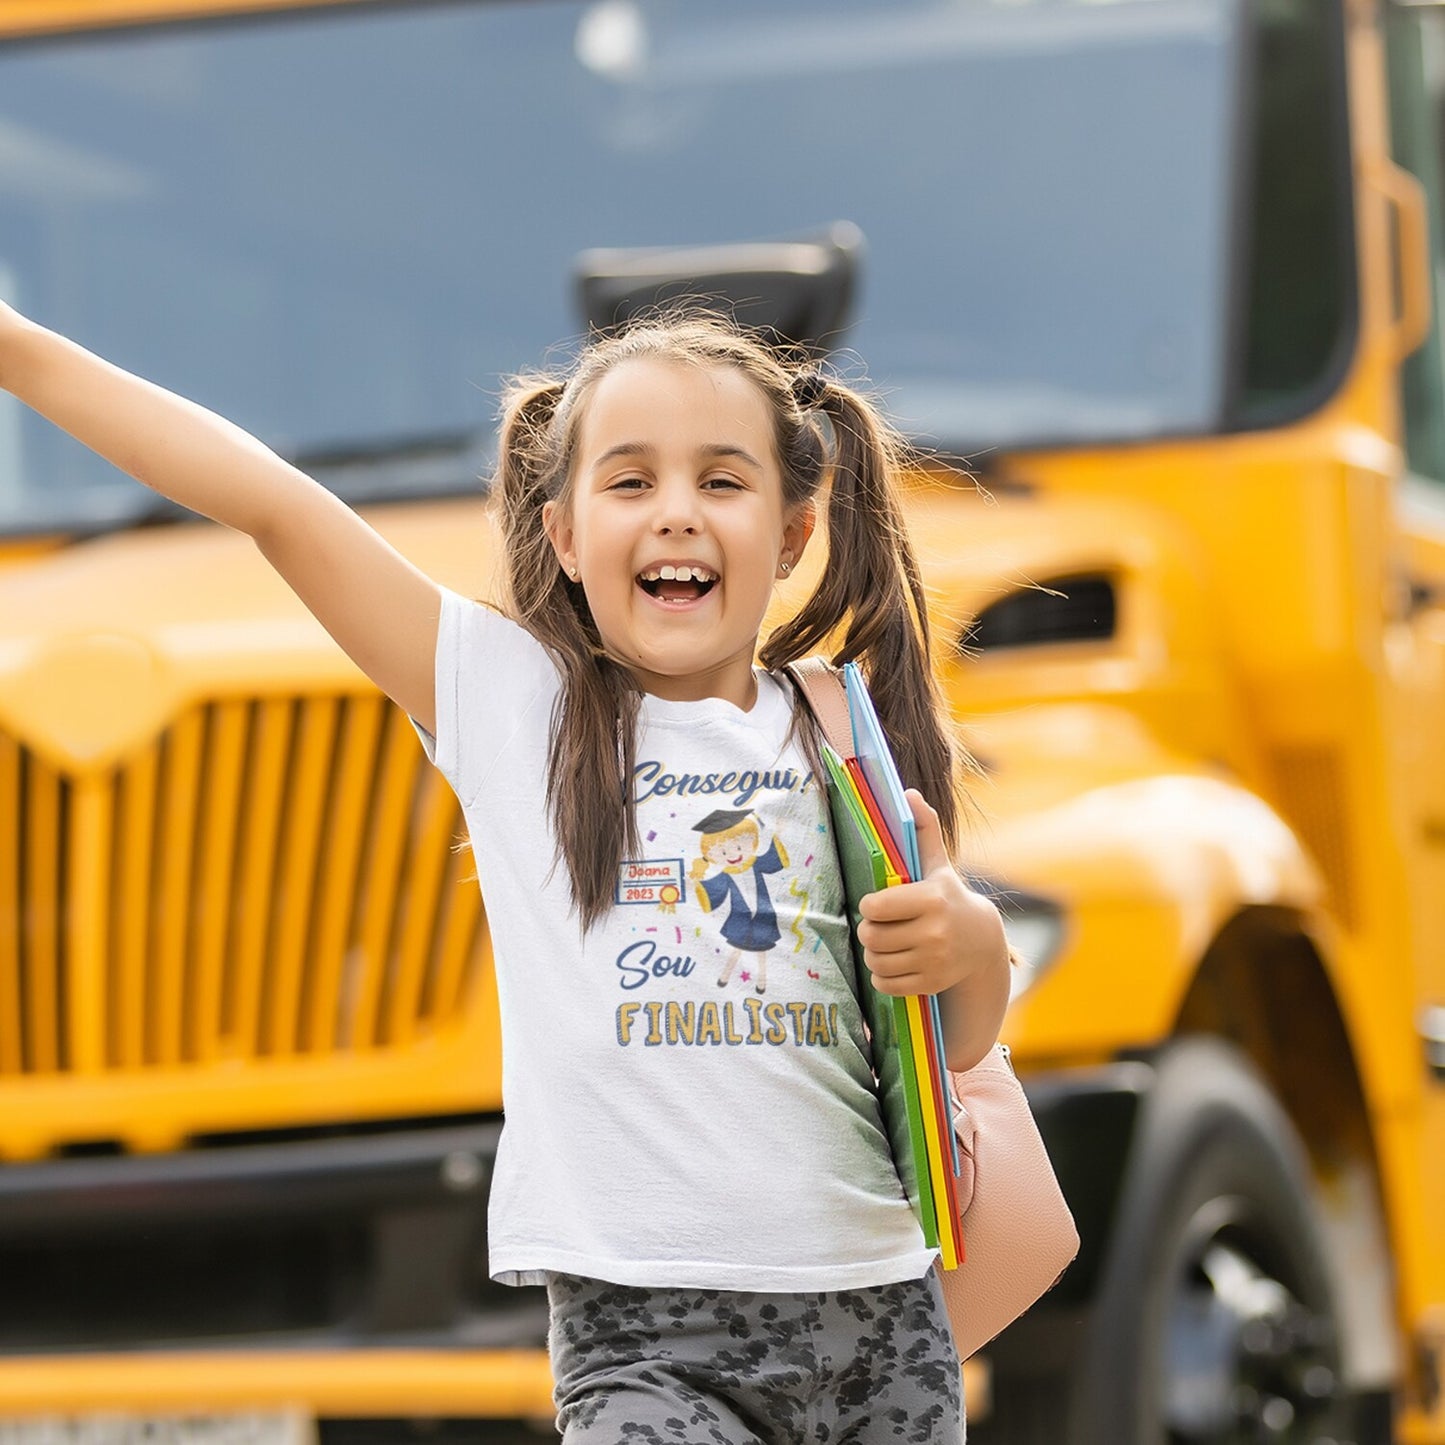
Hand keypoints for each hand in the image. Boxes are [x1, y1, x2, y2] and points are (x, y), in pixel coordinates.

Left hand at [855, 790, 1006, 998]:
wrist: (983, 942)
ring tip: (884, 943)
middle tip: (878, 926)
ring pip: (876, 962)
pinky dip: (883, 976)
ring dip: (873, 954)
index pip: (874, 906)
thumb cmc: (949, 898)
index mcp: (931, 898)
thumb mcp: (938, 865)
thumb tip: (909, 793)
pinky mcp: (931, 983)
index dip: (870, 905)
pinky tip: (893, 963)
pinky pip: (887, 984)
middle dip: (868, 930)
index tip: (877, 904)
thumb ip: (924, 829)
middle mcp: (935, 931)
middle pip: (871, 936)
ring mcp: (934, 960)